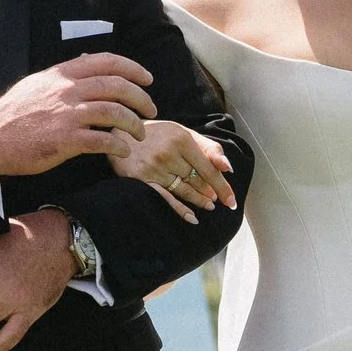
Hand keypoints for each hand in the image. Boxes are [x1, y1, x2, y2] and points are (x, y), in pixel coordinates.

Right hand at [0, 55, 155, 181]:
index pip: (106, 62)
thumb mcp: (37, 83)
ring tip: (139, 134)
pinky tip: (122, 151)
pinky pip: (102, 141)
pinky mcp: (65, 141)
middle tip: (151, 110)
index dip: (132, 68)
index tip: (147, 80)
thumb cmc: (14, 113)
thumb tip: (87, 58)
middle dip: (141, 98)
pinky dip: (118, 146)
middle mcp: (67, 90)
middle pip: (117, 86)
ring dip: (134, 124)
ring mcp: (67, 115)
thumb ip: (64, 72)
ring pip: (114, 113)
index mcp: (62, 74)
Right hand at [116, 117, 236, 223]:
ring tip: (208, 205)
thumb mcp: (183, 132)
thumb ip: (207, 147)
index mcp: (182, 139)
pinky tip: (192, 218)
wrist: (119, 133)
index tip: (232, 201)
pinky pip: (165, 198)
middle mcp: (168, 154)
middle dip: (209, 192)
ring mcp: (154, 168)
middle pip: (196, 181)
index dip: (222, 186)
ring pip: (184, 190)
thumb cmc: (157, 134)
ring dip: (198, 200)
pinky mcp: (142, 179)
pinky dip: (180, 209)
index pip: (208, 168)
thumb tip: (227, 168)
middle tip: (216, 200)